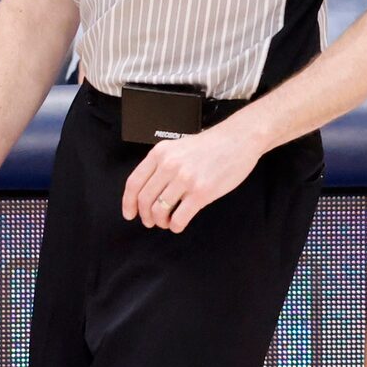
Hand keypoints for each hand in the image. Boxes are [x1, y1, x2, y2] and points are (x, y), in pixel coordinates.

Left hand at [121, 122, 267, 232]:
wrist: (238, 140)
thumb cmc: (211, 145)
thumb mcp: (177, 147)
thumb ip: (161, 164)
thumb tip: (147, 190)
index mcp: (160, 153)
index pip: (134, 182)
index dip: (128, 202)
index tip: (129, 213)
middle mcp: (169, 165)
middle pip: (144, 199)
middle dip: (145, 216)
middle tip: (150, 221)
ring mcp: (185, 180)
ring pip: (159, 211)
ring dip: (161, 222)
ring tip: (167, 222)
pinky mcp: (201, 192)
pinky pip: (179, 217)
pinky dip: (175, 226)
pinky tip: (178, 224)